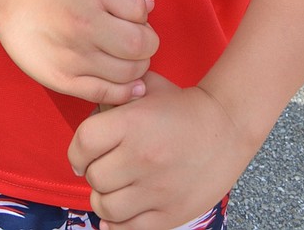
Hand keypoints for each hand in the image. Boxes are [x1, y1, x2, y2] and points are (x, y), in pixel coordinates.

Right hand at [0, 0, 158, 105]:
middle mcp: (83, 22)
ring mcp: (73, 54)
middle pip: (139, 44)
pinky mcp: (63, 80)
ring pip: (127, 73)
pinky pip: (106, 94)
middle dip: (147, 44)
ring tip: (129, 60)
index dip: (142, 14)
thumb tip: (150, 7)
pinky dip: (124, 92)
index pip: (139, 9)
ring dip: (137, 68)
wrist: (14, 4)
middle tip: (139, 42)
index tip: (134, 16)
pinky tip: (128, 84)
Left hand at [68, 72, 254, 229]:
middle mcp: (142, 157)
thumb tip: (89, 118)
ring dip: (105, 199)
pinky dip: (118, 224)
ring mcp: (157, 189)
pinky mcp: (171, 214)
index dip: (77, 151)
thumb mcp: (145, 87)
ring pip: (106, 208)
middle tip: (106, 167)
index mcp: (132, 123)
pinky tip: (121, 211)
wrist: (226, 126)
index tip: (83, 155)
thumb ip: (113, 97)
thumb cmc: (180, 106)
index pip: (83, 144)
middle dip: (94, 172)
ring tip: (116, 188)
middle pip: (94, 178)